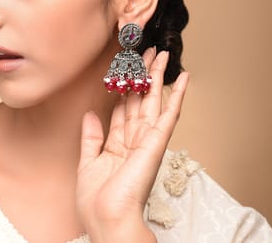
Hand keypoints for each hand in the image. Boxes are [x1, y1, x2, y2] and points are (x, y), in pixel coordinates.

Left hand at [76, 47, 188, 241]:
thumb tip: (90, 114)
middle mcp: (135, 137)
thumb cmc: (97, 199)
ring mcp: (148, 137)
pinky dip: (178, 94)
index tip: (123, 69)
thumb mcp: (88, 163)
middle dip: (142, 75)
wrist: (108, 219)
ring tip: (162, 54)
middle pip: (139, 98)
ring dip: (158, 76)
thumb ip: (90, 138)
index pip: (122, 107)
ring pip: (154, 99)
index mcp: (118, 143)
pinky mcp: (158, 141)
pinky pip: (170, 113)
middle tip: (146, 53)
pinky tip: (184, 78)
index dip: (122, 87)